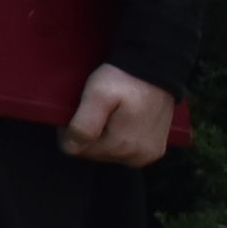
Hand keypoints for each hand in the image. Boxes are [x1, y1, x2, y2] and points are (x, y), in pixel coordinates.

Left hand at [65, 61, 179, 167]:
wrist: (156, 70)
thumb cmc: (124, 80)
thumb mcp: (98, 95)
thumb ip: (84, 124)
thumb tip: (71, 149)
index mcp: (121, 146)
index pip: (77, 150)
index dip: (70, 131)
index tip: (76, 112)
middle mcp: (136, 157)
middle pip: (94, 154)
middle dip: (87, 135)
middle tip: (92, 110)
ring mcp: (147, 155)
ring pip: (108, 154)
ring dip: (102, 138)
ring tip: (106, 114)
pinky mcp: (154, 151)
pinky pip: (125, 152)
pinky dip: (118, 140)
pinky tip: (119, 122)